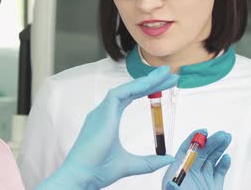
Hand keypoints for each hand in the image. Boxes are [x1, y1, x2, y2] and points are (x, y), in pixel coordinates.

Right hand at [38, 66, 178, 189]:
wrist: (82, 176)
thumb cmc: (98, 170)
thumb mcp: (130, 165)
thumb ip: (149, 162)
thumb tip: (168, 158)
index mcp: (108, 120)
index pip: (130, 98)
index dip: (147, 90)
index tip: (164, 85)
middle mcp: (104, 112)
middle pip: (130, 90)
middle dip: (150, 81)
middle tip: (168, 74)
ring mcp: (102, 111)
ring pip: (126, 89)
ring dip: (145, 81)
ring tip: (164, 74)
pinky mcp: (102, 113)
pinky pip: (119, 94)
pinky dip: (135, 87)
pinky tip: (150, 83)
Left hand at [163, 129, 231, 189]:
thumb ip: (173, 188)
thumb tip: (170, 184)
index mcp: (177, 172)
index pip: (185, 151)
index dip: (194, 140)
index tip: (203, 132)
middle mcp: (190, 173)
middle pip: (201, 153)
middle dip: (211, 142)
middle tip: (221, 134)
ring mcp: (203, 178)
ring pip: (211, 159)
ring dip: (219, 148)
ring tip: (226, 138)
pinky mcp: (214, 185)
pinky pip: (219, 171)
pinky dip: (224, 164)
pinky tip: (227, 158)